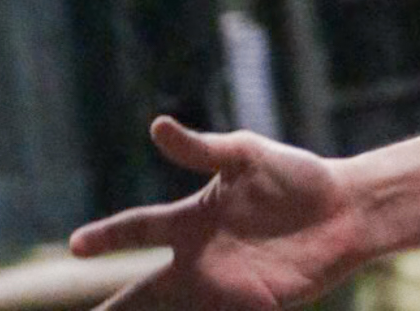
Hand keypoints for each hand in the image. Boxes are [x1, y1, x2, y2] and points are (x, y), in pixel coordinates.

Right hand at [69, 115, 368, 310]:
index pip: (140, 229)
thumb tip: (156, 126)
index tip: (75, 245)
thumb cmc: (294, 176)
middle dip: (114, 309)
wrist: (344, 210)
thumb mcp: (246, 155)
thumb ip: (201, 149)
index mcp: (192, 221)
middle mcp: (199, 261)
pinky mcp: (252, 309)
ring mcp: (223, 290)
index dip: (107, 236)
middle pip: (144, 292)